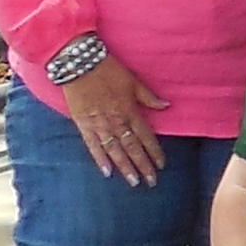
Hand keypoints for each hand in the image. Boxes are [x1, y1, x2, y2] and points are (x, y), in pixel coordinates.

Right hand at [61, 54, 165, 184]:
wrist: (79, 64)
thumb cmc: (108, 70)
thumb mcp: (133, 81)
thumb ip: (148, 97)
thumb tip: (166, 106)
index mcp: (130, 110)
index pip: (145, 136)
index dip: (154, 151)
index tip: (162, 165)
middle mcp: (116, 120)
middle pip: (132, 147)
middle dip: (143, 165)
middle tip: (151, 181)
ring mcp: (99, 124)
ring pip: (115, 150)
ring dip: (125, 167)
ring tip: (134, 181)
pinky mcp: (83, 124)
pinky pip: (93, 146)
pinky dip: (100, 159)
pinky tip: (107, 173)